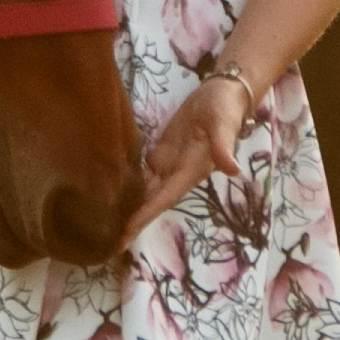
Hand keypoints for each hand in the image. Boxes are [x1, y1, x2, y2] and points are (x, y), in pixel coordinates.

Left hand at [123, 71, 254, 241]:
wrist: (222, 94)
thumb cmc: (224, 108)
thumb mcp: (224, 124)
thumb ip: (224, 146)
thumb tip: (233, 170)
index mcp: (191, 171)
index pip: (164, 198)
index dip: (146, 215)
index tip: (126, 233)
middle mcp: (178, 174)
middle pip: (151, 203)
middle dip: (132, 223)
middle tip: (107, 244)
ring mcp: (168, 165)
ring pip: (145, 192)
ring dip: (128, 210)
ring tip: (105, 226)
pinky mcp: (161, 153)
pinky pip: (143, 176)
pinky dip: (127, 188)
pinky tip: (111, 197)